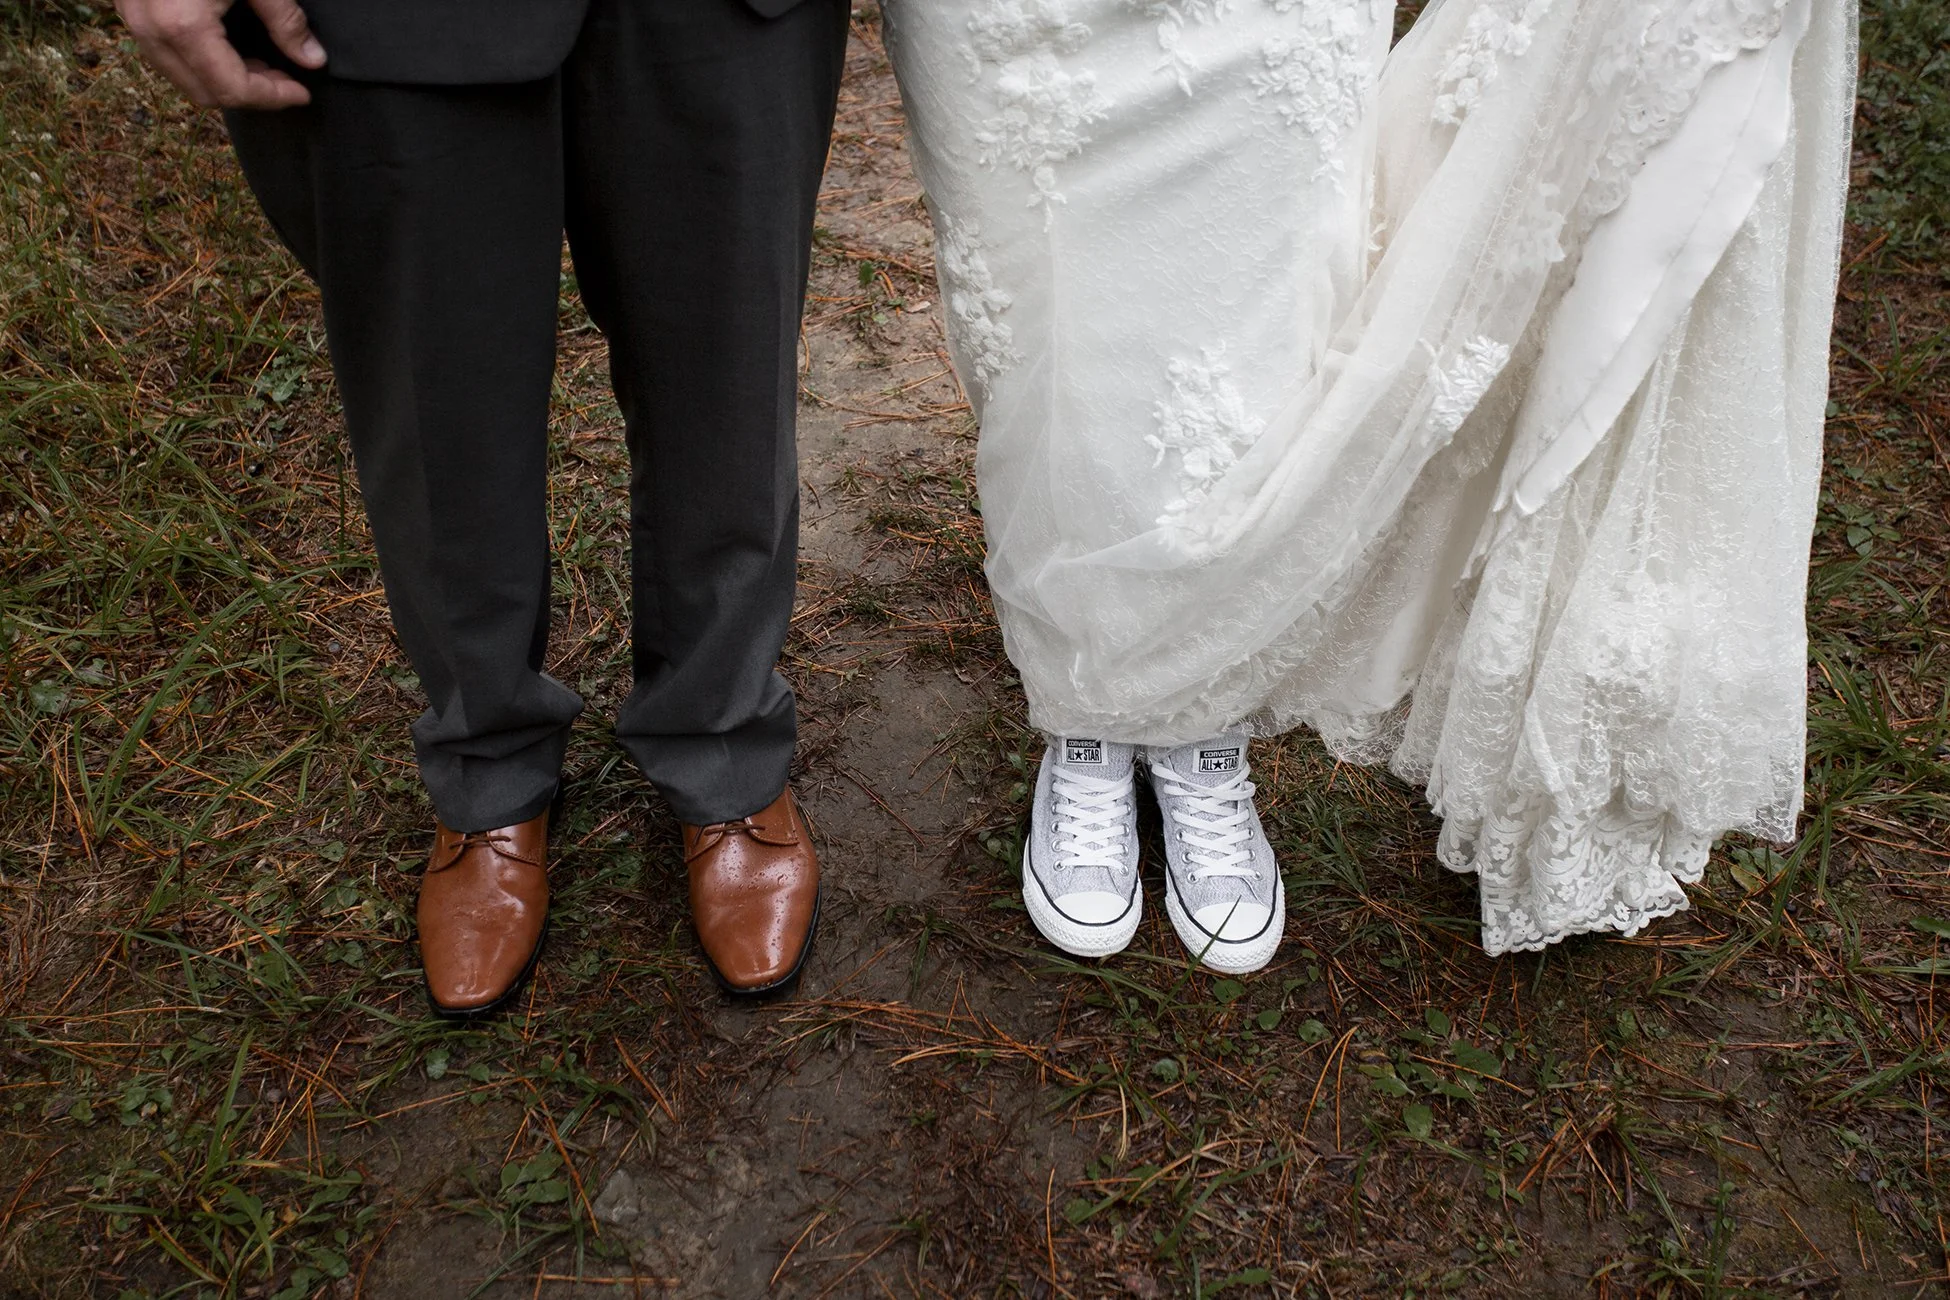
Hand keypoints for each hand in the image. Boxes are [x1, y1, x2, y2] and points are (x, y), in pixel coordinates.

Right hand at [116, 0, 325, 109]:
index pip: (232, 90)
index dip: (273, 97)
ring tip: (262, 65)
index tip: (302, 92)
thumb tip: (313, 59)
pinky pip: (166, 54)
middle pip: (204, 93)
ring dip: (224, 80)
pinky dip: (201, 61)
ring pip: (182, 78)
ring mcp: (132, 21)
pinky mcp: (128, 9)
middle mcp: (150, 31)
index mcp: (182, 26)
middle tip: (285, 79)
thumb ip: (286, 19)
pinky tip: (230, 47)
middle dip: (250, 94)